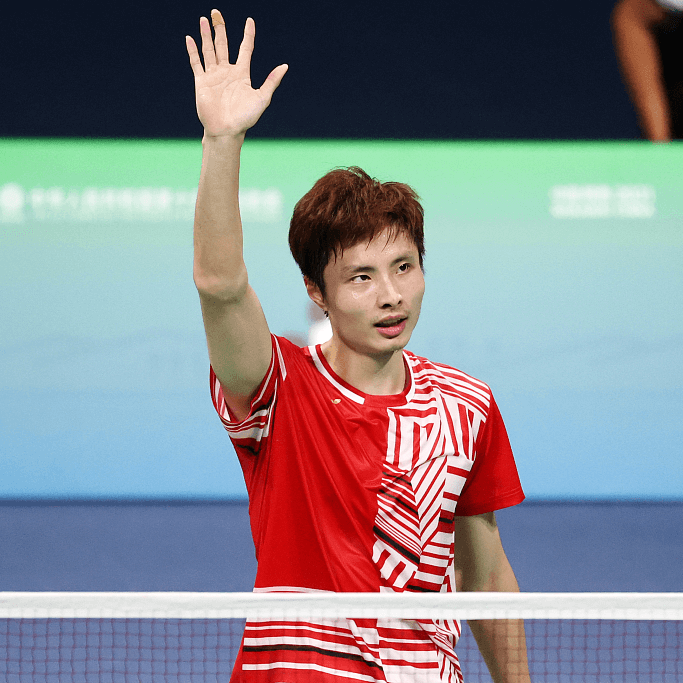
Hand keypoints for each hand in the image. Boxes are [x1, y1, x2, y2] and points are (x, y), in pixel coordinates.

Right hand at [185, 10, 287, 137]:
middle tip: (216, 12)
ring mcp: (213, 76)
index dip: (248, 35)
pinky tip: (190, 38)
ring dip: (206, 35)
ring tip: (203, 19)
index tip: (250, 20)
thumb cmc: (245, 118)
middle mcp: (227, 72)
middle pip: (223, 44)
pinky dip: (193, 50)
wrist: (226, 130)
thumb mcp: (262, 98)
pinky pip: (196, 63)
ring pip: (209, 50)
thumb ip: (271, 81)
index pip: (245, 49)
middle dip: (219, 28)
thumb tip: (285, 66)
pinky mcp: (202, 82)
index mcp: (242, 74)